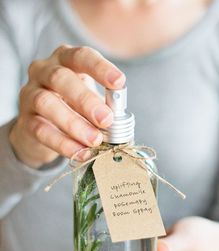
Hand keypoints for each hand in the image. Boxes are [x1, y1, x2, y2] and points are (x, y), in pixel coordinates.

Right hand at [9, 45, 125, 167]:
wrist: (42, 128)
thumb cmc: (73, 107)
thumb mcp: (89, 100)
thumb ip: (103, 105)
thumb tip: (117, 121)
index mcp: (65, 60)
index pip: (81, 56)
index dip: (100, 68)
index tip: (119, 82)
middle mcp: (43, 71)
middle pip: (60, 78)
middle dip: (85, 100)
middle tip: (106, 119)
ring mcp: (30, 94)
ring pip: (46, 103)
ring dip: (73, 123)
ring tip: (94, 140)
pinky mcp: (25, 120)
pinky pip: (41, 130)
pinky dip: (63, 143)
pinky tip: (81, 152)